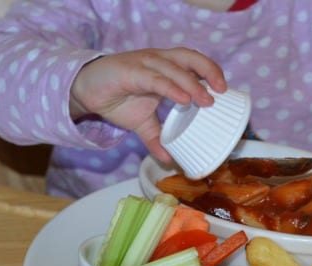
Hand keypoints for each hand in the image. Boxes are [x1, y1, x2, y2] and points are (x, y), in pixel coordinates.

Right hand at [70, 48, 226, 161]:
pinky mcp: (130, 71)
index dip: (210, 71)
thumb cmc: (117, 99)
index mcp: (166, 68)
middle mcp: (158, 61)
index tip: (225, 89)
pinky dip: (170, 88)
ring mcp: (145, 64)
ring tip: (207, 100)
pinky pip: (154, 79)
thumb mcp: (142, 124)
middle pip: (189, 58)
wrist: (86, 91)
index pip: (194, 63)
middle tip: (222, 90)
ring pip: (174, 69)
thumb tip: (170, 161)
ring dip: (192, 84)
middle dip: (209, 70)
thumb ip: (157, 139)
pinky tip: (182, 99)